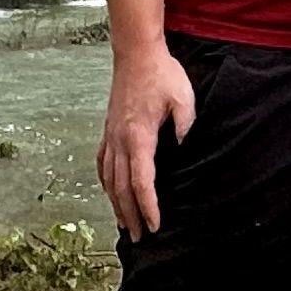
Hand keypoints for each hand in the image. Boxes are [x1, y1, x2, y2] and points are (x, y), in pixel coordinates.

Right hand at [98, 43, 195, 238]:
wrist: (136, 52)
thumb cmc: (162, 73)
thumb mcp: (183, 99)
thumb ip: (186, 127)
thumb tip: (187, 150)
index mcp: (139, 136)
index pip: (142, 181)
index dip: (148, 206)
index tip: (155, 225)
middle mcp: (120, 140)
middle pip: (122, 187)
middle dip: (131, 214)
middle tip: (140, 237)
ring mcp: (111, 135)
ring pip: (110, 178)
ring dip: (116, 204)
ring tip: (124, 223)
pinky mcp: (109, 129)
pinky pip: (103, 162)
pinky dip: (105, 182)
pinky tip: (110, 191)